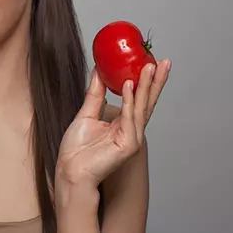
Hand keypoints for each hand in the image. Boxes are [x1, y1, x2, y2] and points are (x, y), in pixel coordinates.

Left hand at [56, 60, 170, 187]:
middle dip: (155, 81)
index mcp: (123, 123)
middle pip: (146, 101)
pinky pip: (128, 117)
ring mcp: (131, 138)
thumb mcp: (87, 113)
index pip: (139, 99)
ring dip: (145, 85)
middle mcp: (131, 130)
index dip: (147, 82)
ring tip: (150, 66)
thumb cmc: (77, 149)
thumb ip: (96, 93)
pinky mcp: (128, 145)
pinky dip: (129, 100)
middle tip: (163, 62)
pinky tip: (129, 84)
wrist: (70, 170)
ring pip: (140, 106)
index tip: (152, 63)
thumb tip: (99, 71)